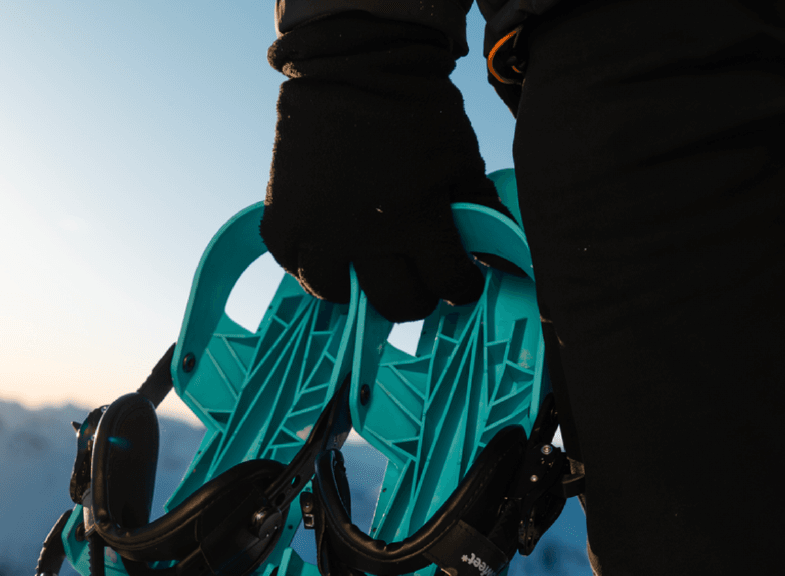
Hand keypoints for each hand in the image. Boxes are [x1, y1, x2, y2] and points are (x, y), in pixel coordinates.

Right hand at [262, 15, 503, 323]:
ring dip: (358, 288)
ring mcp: (318, 231)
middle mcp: (364, 236)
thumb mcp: (462, 157)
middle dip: (417, 297)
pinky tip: (329, 249)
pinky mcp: (283, 221)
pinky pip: (293, 266)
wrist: (354, 62)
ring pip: (338, 295)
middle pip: (396, 304)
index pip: (447, 285)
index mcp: (416, 220)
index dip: (461, 286)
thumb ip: (481, 213)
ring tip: (367, 269)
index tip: (461, 280)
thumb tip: (502, 261)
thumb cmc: (415, 109)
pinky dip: (311, 264)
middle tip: (419, 281)